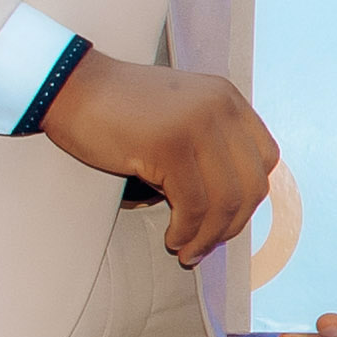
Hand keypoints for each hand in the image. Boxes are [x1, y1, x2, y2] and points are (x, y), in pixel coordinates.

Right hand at [44, 49, 281, 265]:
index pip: (265, 158)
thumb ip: (210, 145)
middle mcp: (220, 107)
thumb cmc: (118, 110)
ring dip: (208, 236)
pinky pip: (193, 205)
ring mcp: (197, 124)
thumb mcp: (181, 115)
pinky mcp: (170, 146)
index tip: (226, 220)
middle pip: (251, 184)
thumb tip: (228, 209)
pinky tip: (173, 238)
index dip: (250, 197)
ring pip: (225, 200)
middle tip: (205, 245)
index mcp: (227, 99)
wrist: (70, 87)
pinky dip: (186, 230)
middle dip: (232, 225)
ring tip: (187, 250)